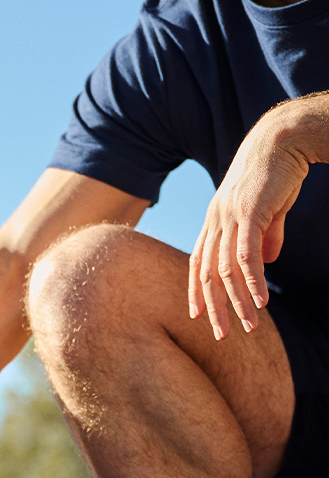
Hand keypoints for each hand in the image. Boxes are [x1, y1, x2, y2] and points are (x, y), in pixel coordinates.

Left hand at [189, 101, 310, 339]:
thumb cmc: (276, 173)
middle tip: (222, 336)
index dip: (196, 290)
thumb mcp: (267, 210)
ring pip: (228, 271)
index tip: (197, 316)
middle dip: (214, 309)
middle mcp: (215, 222)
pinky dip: (252, 282)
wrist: (283, 138)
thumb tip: (269, 259)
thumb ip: (265, 236)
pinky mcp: (249, 214)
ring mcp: (229, 218)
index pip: (198, 263)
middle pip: (208, 275)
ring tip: (249, 326)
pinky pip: (247, 256)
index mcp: (214, 222)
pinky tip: (260, 301)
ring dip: (238, 303)